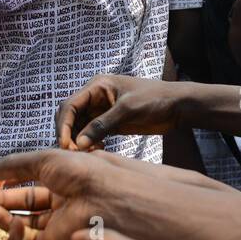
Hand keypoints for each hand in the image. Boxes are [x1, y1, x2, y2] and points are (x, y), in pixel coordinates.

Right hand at [0, 149, 133, 239]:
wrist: (103, 196)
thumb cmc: (78, 171)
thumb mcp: (43, 159)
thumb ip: (11, 165)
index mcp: (58, 177)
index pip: (26, 180)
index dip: (5, 180)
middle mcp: (58, 199)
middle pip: (23, 202)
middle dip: (1, 200)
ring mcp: (57, 220)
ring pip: (24, 222)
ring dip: (4, 216)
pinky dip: (16, 232)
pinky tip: (10, 221)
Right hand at [55, 74, 182, 149]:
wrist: (177, 106)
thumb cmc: (155, 99)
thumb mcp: (127, 110)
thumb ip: (102, 125)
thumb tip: (79, 143)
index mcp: (97, 86)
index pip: (69, 105)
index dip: (64, 125)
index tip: (65, 145)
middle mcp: (95, 97)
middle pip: (70, 117)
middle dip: (68, 135)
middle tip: (75, 153)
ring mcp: (102, 110)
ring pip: (79, 127)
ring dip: (79, 141)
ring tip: (88, 153)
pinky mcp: (110, 123)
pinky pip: (91, 134)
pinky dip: (90, 143)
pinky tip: (99, 150)